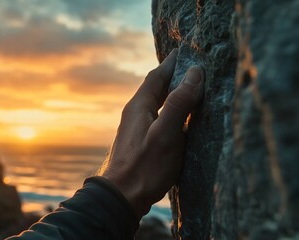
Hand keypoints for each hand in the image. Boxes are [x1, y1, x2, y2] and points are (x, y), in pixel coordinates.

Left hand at [98, 49, 204, 217]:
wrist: (121, 196)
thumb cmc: (144, 166)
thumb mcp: (166, 133)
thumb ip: (179, 103)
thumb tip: (195, 73)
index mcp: (139, 107)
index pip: (156, 76)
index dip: (171, 63)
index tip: (184, 51)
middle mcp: (136, 114)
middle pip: (155, 88)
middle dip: (172, 76)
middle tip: (191, 67)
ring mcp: (137, 129)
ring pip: (156, 104)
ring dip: (171, 94)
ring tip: (188, 89)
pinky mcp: (140, 143)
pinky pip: (158, 118)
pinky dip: (170, 111)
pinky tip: (179, 120)